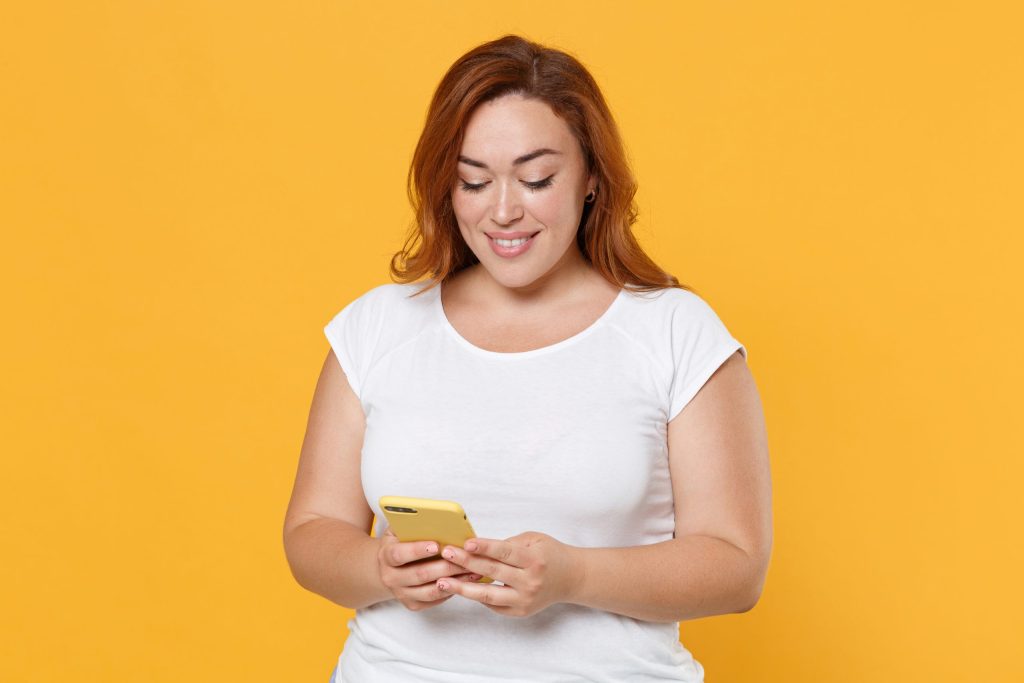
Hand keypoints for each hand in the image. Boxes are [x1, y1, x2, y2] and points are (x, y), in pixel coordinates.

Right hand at [377, 526, 481, 611]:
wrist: (390, 566)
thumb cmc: (401, 542)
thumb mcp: (401, 529)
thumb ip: (412, 523)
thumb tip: (434, 517)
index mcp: (386, 555)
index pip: (399, 554)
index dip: (417, 550)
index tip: (436, 545)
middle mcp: (390, 577)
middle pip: (419, 574)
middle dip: (444, 567)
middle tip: (464, 559)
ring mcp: (401, 593)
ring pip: (429, 591)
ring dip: (453, 581)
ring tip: (472, 571)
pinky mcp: (412, 604)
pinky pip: (434, 600)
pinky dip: (451, 591)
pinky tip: (466, 581)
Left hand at [435, 531, 581, 617]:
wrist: (572, 578)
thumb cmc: (550, 554)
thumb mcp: (534, 540)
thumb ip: (509, 544)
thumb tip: (479, 547)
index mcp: (534, 560)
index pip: (505, 552)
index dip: (485, 547)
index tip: (465, 543)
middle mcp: (530, 582)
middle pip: (493, 572)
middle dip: (467, 563)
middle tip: (447, 555)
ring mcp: (525, 599)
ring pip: (488, 595)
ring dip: (463, 589)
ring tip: (443, 582)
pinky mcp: (520, 611)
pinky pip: (493, 605)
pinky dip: (476, 596)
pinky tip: (460, 588)